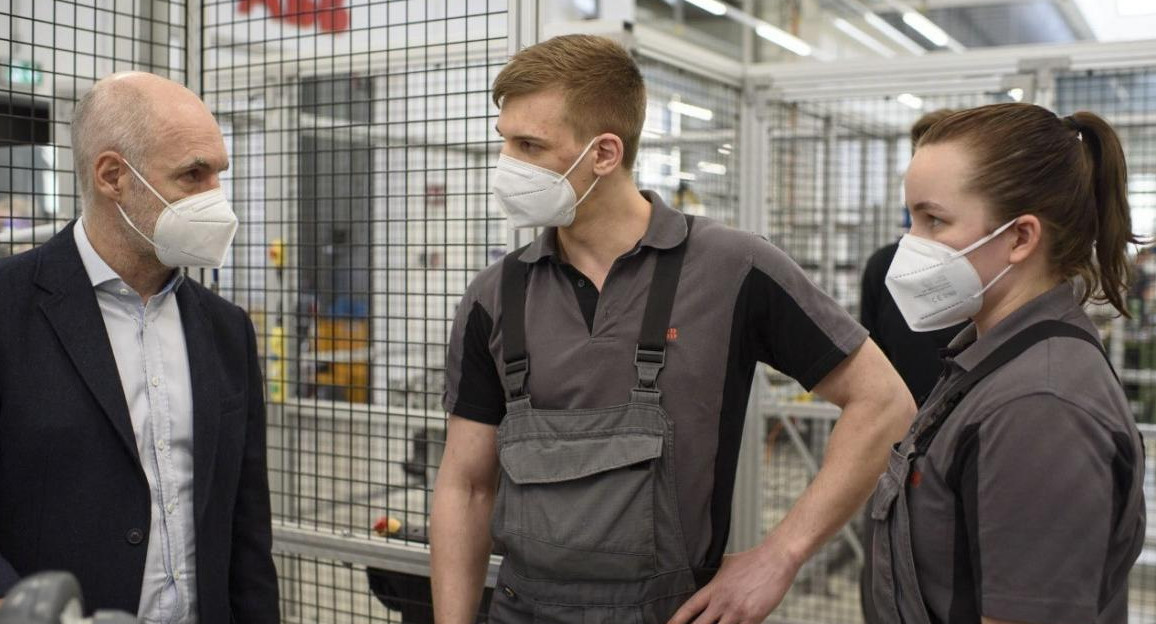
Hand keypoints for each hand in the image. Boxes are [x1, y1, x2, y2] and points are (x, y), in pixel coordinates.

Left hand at [667, 541, 801, 623]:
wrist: (775, 558)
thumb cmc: (752, 559)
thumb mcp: (726, 563)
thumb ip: (714, 572)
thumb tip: (706, 571)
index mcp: (713, 588)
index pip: (689, 608)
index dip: (676, 620)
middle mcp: (722, 602)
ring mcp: (737, 611)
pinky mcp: (753, 618)